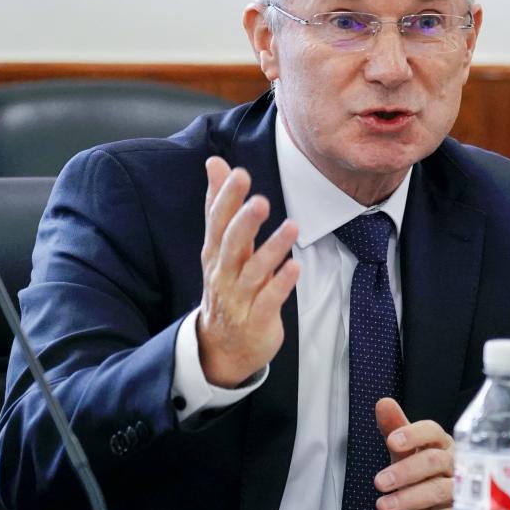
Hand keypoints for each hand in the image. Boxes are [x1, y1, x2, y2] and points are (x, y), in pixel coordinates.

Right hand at [196, 156, 299, 387]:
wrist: (222, 348)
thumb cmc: (226, 286)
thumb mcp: (220, 246)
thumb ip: (221, 204)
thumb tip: (215, 162)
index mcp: (215, 253)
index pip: (216, 220)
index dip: (225, 197)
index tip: (237, 172)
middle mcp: (223, 273)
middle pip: (231, 243)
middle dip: (244, 221)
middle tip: (261, 200)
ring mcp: (239, 298)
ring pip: (253, 271)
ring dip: (272, 249)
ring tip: (292, 226)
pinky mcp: (257, 319)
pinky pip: (269, 300)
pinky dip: (281, 283)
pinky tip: (295, 267)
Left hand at [374, 397, 454, 509]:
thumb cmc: (427, 474)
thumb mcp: (408, 451)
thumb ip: (395, 428)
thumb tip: (382, 402)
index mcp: (442, 443)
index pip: (432, 431)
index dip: (413, 434)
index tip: (392, 441)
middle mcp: (456, 463)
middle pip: (435, 461)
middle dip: (405, 471)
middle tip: (379, 482)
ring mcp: (462, 491)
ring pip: (439, 490)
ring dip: (408, 498)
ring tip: (383, 506)